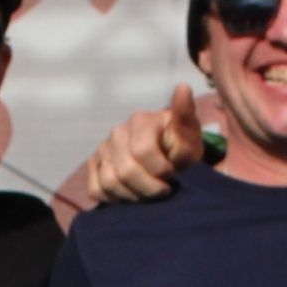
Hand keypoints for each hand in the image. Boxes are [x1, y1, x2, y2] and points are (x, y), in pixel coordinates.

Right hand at [85, 83, 205, 202]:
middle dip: (149, 189)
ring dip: (133, 196)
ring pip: (109, 182)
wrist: (170, 159)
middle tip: (164, 191)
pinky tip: (132, 196)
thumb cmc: (183, 148)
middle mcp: (117, 133)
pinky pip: (96, 190)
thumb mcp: (191, 135)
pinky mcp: (94, 167)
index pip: (142, 151)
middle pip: (125, 171)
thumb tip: (183, 87)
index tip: (174, 175)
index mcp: (140, 121)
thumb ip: (185, 116)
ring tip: (150, 196)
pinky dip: (115, 200)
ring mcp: (103, 150)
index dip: (161, 171)